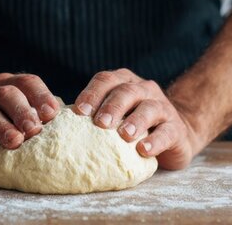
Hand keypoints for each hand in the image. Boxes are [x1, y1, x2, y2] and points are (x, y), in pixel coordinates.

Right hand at [0, 73, 61, 168]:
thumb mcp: (14, 119)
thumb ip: (35, 119)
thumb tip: (68, 128)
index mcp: (7, 86)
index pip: (27, 82)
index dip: (41, 95)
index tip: (53, 114)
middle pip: (7, 94)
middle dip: (23, 111)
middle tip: (35, 130)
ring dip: (2, 127)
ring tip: (15, 142)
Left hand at [73, 68, 203, 169]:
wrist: (174, 135)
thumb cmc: (132, 125)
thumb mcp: (114, 115)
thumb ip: (93, 115)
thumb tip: (56, 125)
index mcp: (123, 82)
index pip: (105, 81)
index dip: (91, 94)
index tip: (78, 112)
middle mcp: (143, 90)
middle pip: (126, 91)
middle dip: (111, 107)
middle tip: (100, 123)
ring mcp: (162, 107)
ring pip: (149, 108)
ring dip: (135, 121)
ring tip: (123, 135)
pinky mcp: (176, 129)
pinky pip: (166, 132)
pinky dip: (155, 141)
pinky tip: (143, 149)